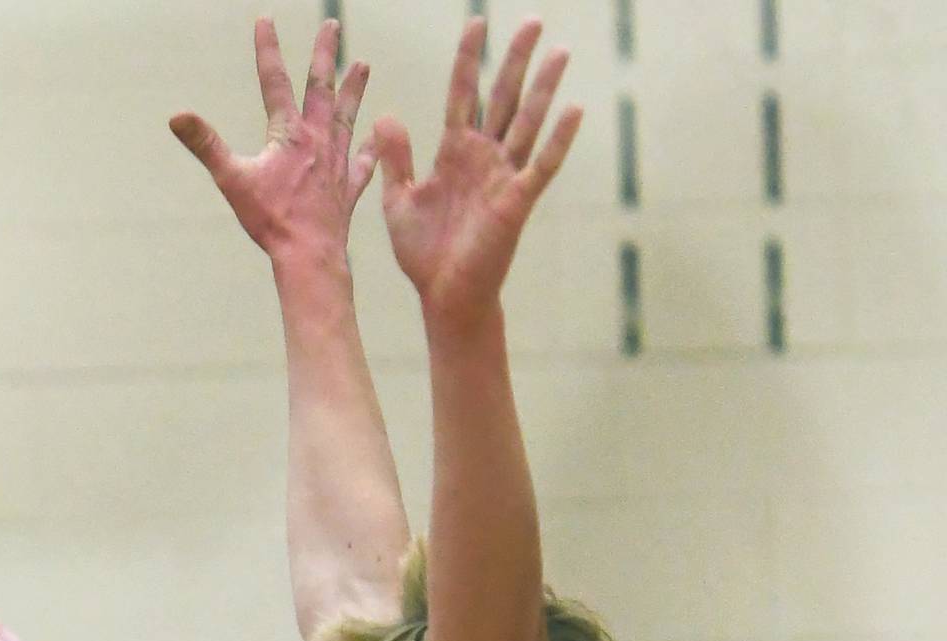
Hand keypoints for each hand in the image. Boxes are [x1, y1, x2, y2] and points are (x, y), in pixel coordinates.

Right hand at [169, 17, 376, 263]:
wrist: (309, 255)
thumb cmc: (271, 220)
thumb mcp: (232, 180)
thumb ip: (205, 145)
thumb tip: (177, 117)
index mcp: (289, 134)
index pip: (275, 81)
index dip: (268, 49)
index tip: (265, 19)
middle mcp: (318, 140)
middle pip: (321, 88)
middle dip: (325, 55)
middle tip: (330, 26)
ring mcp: (337, 163)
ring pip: (347, 117)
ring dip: (354, 90)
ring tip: (363, 66)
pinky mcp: (348, 188)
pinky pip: (362, 162)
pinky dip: (369, 148)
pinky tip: (377, 136)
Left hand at [375, 17, 581, 324]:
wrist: (443, 295)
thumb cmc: (424, 253)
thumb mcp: (400, 201)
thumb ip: (396, 159)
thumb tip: (385, 115)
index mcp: (453, 152)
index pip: (463, 94)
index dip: (470, 60)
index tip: (477, 23)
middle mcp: (483, 157)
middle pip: (503, 97)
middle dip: (516, 59)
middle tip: (534, 20)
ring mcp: (503, 177)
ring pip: (527, 122)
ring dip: (544, 87)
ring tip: (560, 51)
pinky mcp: (517, 201)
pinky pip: (542, 166)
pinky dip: (558, 140)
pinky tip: (574, 110)